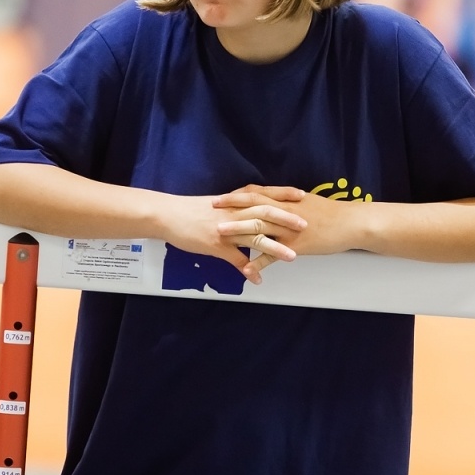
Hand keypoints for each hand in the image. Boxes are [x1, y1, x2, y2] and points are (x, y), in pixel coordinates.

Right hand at [160, 188, 307, 285]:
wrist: (168, 215)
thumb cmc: (191, 209)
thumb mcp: (217, 204)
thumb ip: (235, 206)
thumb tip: (249, 208)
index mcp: (235, 202)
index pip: (263, 195)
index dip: (283, 195)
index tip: (301, 195)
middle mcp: (233, 214)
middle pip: (264, 214)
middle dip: (286, 220)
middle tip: (305, 225)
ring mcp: (226, 231)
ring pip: (254, 238)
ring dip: (274, 248)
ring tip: (292, 256)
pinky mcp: (216, 246)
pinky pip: (235, 260)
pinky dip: (248, 270)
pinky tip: (258, 279)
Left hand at [213, 185, 362, 278]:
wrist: (351, 223)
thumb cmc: (331, 214)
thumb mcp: (307, 204)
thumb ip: (288, 204)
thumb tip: (274, 204)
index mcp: (287, 201)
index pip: (257, 194)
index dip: (237, 195)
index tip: (220, 197)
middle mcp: (285, 212)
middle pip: (253, 207)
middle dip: (231, 207)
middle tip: (211, 209)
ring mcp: (289, 229)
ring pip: (260, 227)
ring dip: (238, 230)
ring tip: (220, 233)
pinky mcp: (297, 245)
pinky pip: (274, 254)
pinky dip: (259, 261)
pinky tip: (246, 268)